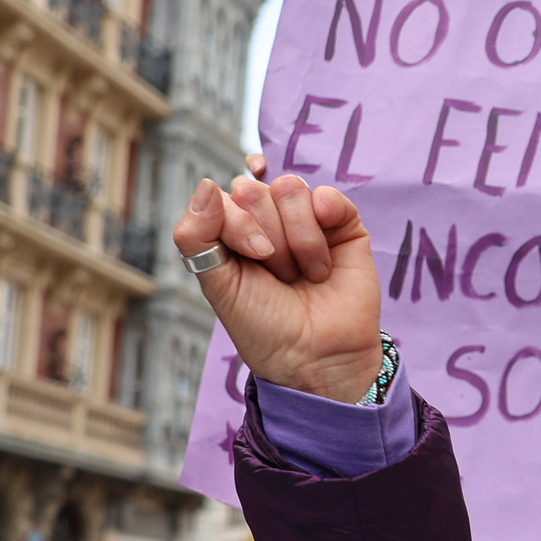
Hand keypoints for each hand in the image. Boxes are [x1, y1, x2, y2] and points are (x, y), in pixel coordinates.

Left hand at [175, 169, 385, 402]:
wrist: (315, 355)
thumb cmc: (265, 325)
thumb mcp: (218, 283)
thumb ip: (197, 234)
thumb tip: (206, 184)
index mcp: (234, 232)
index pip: (227, 196)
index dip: (239, 224)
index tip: (254, 258)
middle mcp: (269, 221)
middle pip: (256, 190)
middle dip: (267, 237)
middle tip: (279, 274)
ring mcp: (307, 220)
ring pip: (291, 190)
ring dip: (298, 239)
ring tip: (306, 274)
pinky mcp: (344, 225)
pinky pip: (329, 196)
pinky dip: (326, 217)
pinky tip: (327, 254)